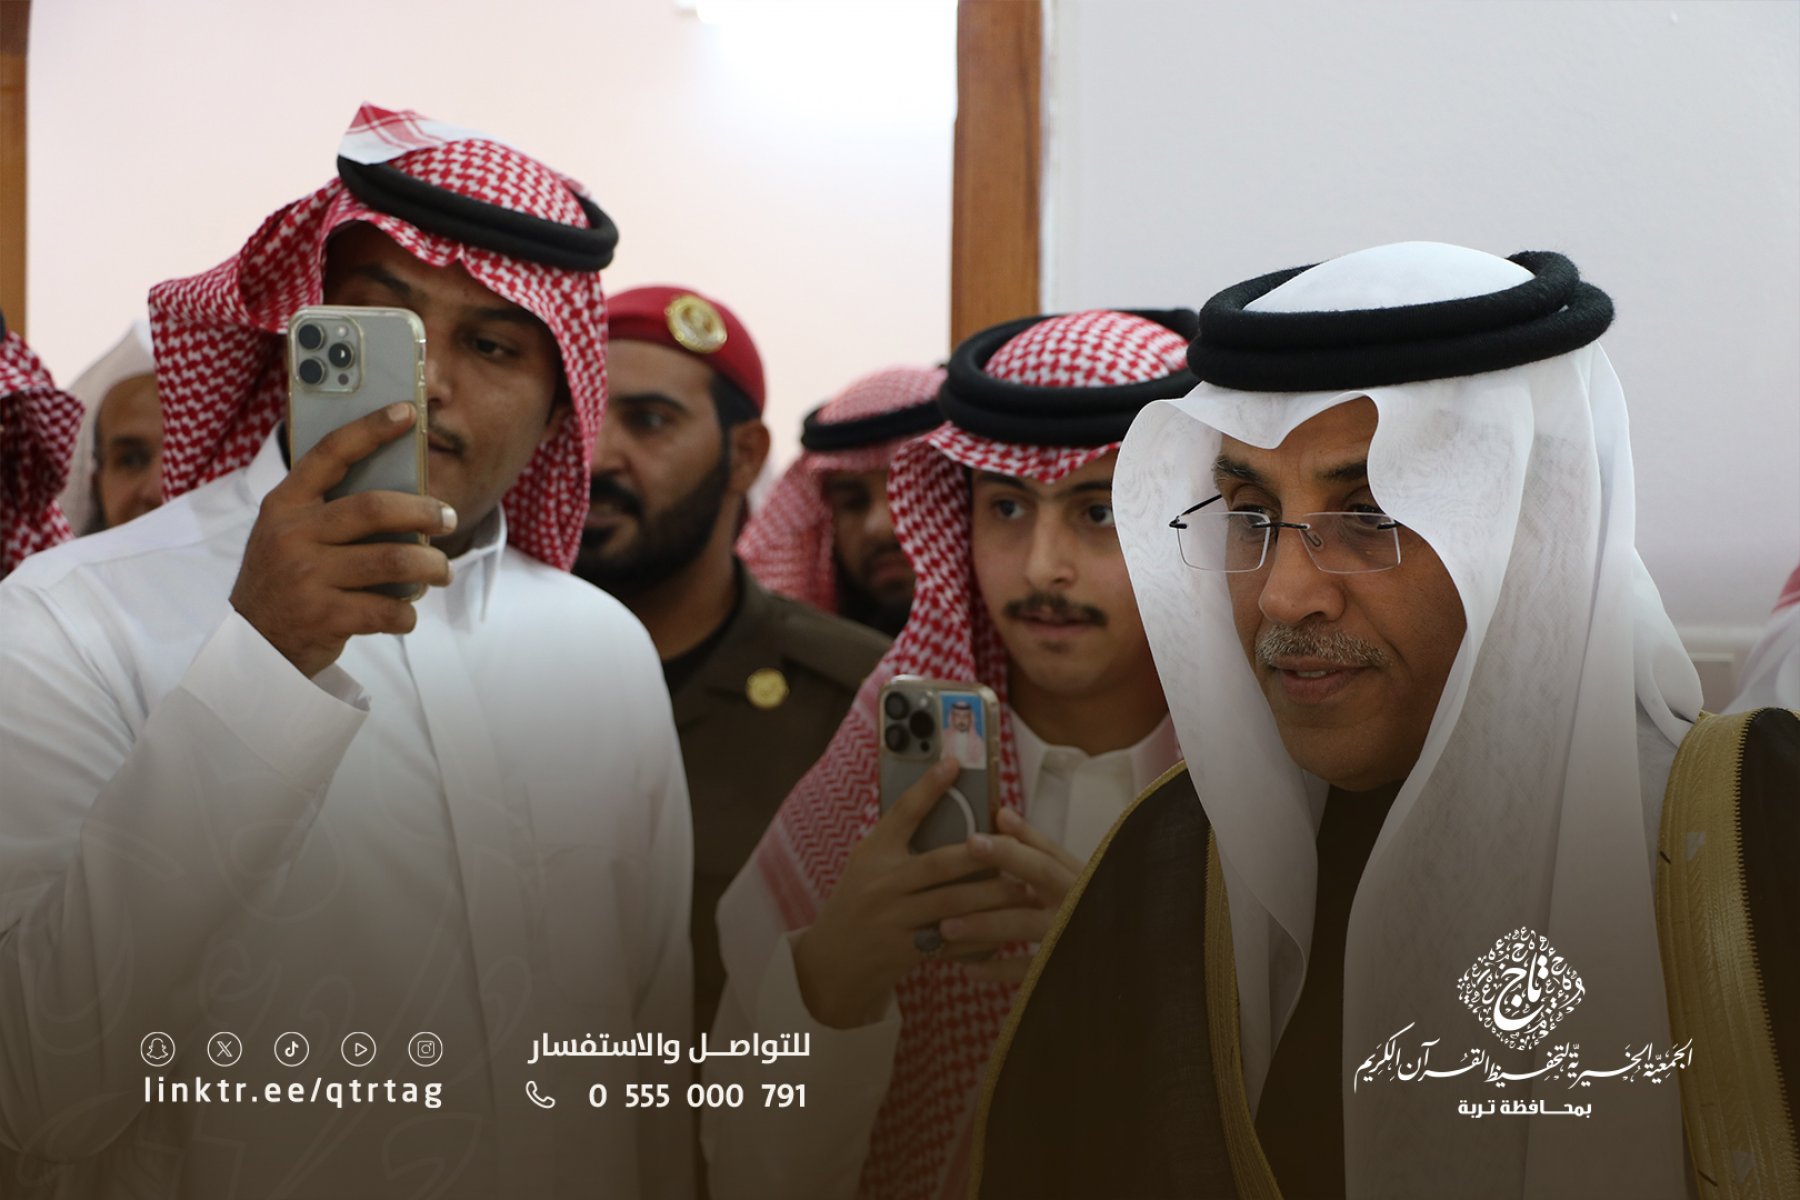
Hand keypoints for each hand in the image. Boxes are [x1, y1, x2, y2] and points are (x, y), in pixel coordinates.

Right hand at [230, 404, 456, 677]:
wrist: (252, 644)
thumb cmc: (285, 577)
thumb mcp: (288, 533)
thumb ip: (328, 509)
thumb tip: (404, 489)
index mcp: (285, 505)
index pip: (330, 454)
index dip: (371, 429)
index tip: (408, 413)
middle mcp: (293, 536)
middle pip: (375, 509)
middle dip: (425, 511)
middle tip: (449, 518)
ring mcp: (308, 577)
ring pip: (394, 561)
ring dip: (431, 566)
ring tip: (441, 571)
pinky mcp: (325, 617)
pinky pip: (389, 609)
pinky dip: (407, 613)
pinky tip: (405, 612)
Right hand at [793, 756, 1034, 1028]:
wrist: (832, 961)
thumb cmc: (861, 902)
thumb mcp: (869, 865)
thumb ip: (901, 841)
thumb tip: (953, 810)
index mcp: (872, 854)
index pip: (901, 813)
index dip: (927, 787)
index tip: (954, 762)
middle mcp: (881, 884)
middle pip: (939, 863)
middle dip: (982, 855)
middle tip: (1017, 847)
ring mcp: (892, 920)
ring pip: (953, 905)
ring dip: (993, 897)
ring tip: (1026, 890)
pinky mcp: (904, 952)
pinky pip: (951, 941)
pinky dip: (982, 936)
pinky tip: (1008, 929)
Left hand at [943, 807, 1082, 985]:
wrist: (1122, 958)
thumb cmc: (1087, 910)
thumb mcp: (1070, 878)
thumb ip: (1037, 847)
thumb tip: (1002, 812)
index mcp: (1078, 879)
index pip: (1047, 851)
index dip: (1017, 837)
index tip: (981, 830)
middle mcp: (1078, 901)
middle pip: (1041, 873)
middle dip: (1007, 857)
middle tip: (967, 846)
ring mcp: (1072, 936)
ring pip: (1024, 924)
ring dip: (984, 923)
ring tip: (946, 926)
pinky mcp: (1065, 970)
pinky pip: (1028, 970)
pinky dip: (997, 970)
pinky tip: (967, 969)